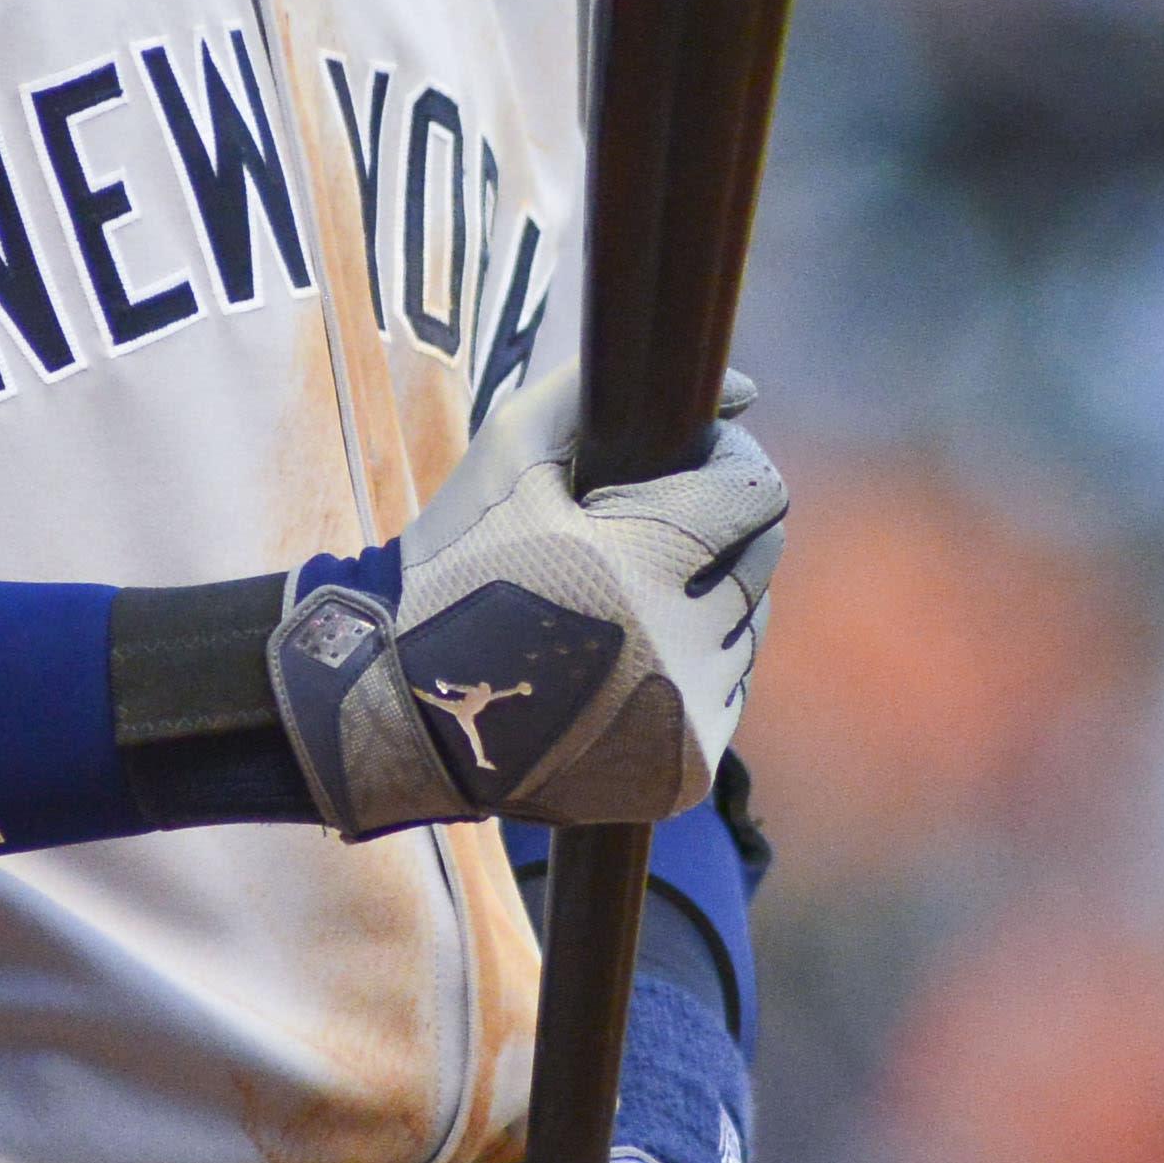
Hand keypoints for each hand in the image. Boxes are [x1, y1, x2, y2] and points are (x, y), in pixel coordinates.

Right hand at [271, 379, 782, 837]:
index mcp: (643, 564)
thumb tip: (739, 391)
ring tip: (632, 600)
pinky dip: (691, 672)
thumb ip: (602, 393)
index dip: (728, 461)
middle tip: (653, 532)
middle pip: (761, 563)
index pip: (757, 491)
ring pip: (747, 632)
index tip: (693, 458)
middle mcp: (680, 648)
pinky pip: (723, 696)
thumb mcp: (506, 454)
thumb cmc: (454, 564)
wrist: (402, 710)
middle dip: (720, 533)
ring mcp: (686, 718)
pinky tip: (627, 661)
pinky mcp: (685, 772)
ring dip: (709, 605)